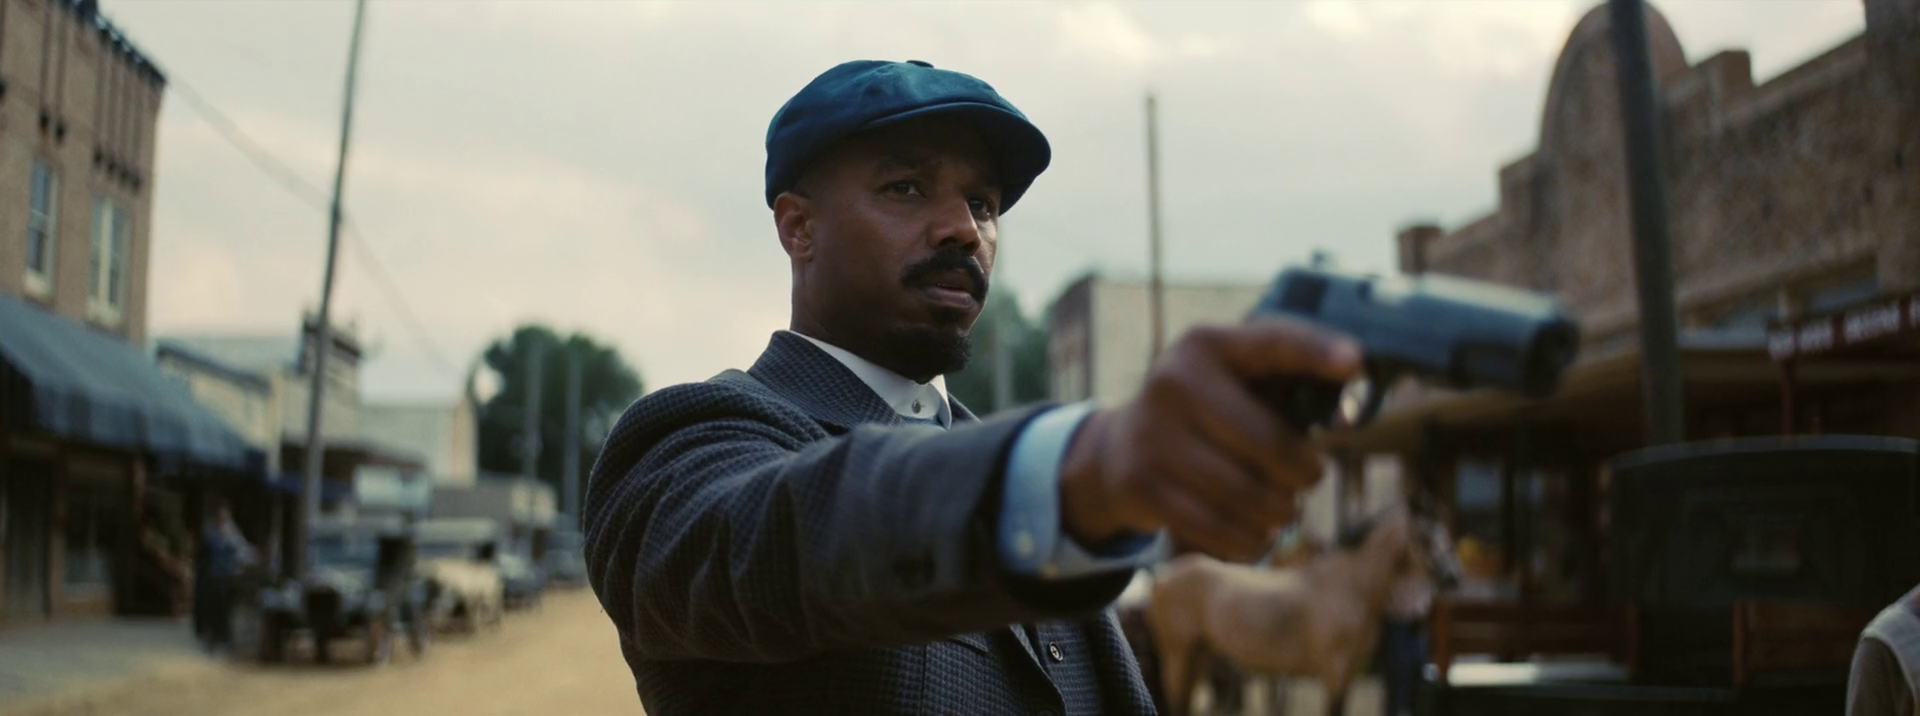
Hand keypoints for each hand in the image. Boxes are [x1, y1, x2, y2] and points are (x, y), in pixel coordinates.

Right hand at [1057, 318, 1361, 560]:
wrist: (1118, 449)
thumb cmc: (1208, 414)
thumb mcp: (1239, 385)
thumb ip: (1293, 389)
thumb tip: (1348, 420)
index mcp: (1207, 345)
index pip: (1272, 342)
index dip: (1316, 350)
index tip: (1355, 362)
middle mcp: (1174, 381)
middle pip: (1270, 443)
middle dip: (1304, 473)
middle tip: (1309, 479)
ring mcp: (1152, 433)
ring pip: (1247, 494)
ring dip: (1279, 513)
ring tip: (1281, 509)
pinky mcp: (1140, 482)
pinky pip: (1218, 527)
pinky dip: (1249, 539)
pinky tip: (1254, 532)